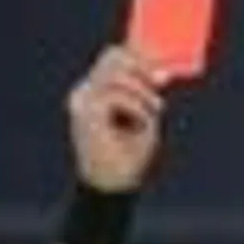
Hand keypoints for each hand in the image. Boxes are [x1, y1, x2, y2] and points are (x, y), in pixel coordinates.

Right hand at [68, 46, 168, 193]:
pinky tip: (141, 125)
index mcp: (94, 91)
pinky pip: (117, 95)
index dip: (139, 57)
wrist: (114, 187)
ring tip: (153, 112)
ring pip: (116, 75)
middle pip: (113, 57)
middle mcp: (83, 93)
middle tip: (159, 88)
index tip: (162, 73)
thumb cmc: (129, 155)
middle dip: (142, 69)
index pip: (113, 56)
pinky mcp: (86, 113)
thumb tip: (162, 71)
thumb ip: (147, 92)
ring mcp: (82, 102)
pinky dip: (137, 108)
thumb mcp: (144, 116)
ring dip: (142, 93)